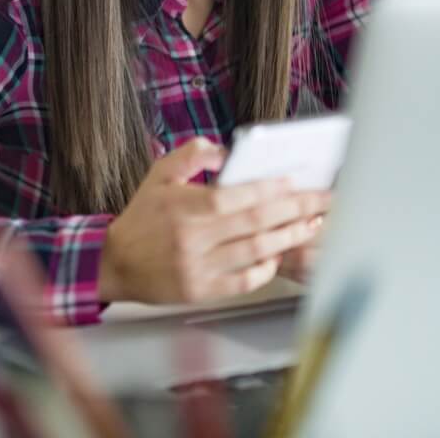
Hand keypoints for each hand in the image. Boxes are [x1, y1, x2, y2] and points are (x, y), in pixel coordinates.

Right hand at [97, 138, 331, 303]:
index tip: (294, 182)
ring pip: (255, 252)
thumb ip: (190, 155)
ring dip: (289, 238)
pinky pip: (245, 280)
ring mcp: (199, 266)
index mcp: (183, 207)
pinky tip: (279, 254)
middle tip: (321, 202)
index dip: (268, 189)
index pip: (234, 197)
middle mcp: (192, 238)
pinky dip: (266, 267)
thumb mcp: (158, 175)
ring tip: (311, 225)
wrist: (117, 262)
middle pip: (254, 223)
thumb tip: (223, 150)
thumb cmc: (142, 217)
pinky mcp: (202, 289)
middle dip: (294, 210)